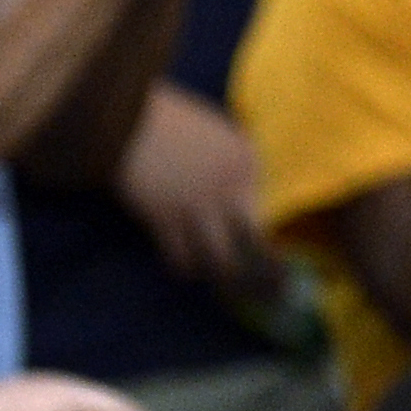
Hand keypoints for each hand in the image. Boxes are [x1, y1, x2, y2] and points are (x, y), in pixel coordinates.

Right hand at [115, 83, 281, 301]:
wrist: (128, 114)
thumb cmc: (172, 121)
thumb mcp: (219, 134)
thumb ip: (235, 166)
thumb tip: (246, 199)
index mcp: (247, 162)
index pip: (270, 213)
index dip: (275, 244)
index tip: (282, 266)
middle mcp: (230, 187)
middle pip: (257, 246)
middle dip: (266, 278)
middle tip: (273, 296)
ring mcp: (198, 205)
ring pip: (222, 262)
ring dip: (225, 280)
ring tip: (228, 289)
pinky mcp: (164, 218)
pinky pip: (182, 259)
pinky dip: (184, 267)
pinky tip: (184, 266)